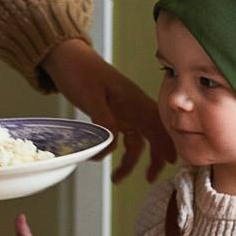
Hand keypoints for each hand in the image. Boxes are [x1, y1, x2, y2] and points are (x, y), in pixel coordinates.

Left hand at [39, 37, 173, 181]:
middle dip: (156, 157)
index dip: (170, 143)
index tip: (173, 162)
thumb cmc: (78, 70)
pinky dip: (114, 150)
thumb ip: (104, 121)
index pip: (161, 124)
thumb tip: (112, 145)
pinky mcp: (111, 114)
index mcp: (134, 100)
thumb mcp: (91, 96)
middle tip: (149, 178)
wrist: (63, 56)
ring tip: (116, 179)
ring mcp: (123, 111)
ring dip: (131, 161)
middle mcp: (133, 106)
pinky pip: (120, 137)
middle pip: (155, 134)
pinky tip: (101, 157)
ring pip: (136, 140)